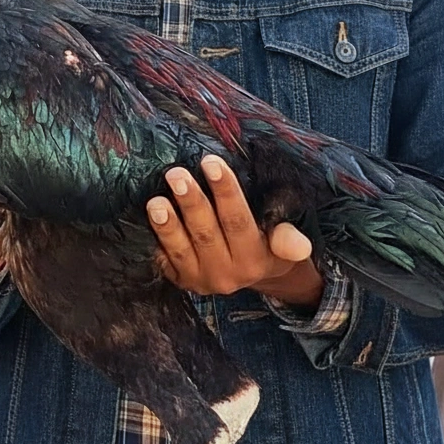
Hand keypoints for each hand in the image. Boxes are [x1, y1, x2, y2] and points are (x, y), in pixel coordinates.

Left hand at [147, 155, 323, 307]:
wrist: (250, 278)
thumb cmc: (267, 245)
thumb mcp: (283, 246)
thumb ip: (287, 241)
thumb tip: (298, 245)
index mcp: (254, 259)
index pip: (238, 221)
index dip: (225, 192)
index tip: (211, 162)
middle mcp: (226, 273)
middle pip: (206, 233)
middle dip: (191, 202)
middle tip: (175, 174)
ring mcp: (200, 279)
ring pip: (181, 249)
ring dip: (167, 225)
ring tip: (155, 202)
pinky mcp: (180, 281)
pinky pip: (164, 262)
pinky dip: (155, 242)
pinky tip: (145, 223)